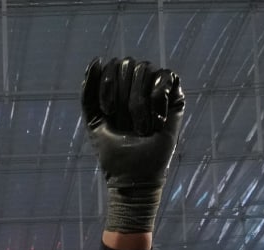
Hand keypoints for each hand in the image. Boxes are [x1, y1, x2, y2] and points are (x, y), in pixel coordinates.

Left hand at [81, 57, 183, 232]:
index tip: (109, 112)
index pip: (113, 65)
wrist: (133, 175)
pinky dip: (157, 98)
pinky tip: (156, 120)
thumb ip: (88, 92)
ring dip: (139, 103)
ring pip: (146, 69)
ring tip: (141, 127)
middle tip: (126, 123)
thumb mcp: (93, 121)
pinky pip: (166, 76)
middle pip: (129, 64)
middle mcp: (138, 85)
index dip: (108, 86)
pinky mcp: (175, 98)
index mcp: (119, 89)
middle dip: (124, 97)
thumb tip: (96, 59)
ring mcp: (157, 90)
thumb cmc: (113, 153)